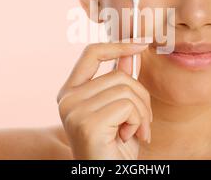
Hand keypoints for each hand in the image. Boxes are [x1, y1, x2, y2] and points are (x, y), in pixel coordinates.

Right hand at [57, 42, 152, 158]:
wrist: (106, 175)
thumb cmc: (114, 147)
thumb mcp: (120, 110)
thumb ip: (120, 82)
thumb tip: (131, 54)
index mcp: (70, 93)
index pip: (91, 53)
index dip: (117, 46)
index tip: (141, 44)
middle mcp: (67, 99)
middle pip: (119, 75)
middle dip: (141, 97)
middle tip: (143, 122)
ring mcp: (74, 110)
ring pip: (126, 89)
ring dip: (141, 113)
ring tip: (135, 132)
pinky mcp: (87, 123)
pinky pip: (128, 106)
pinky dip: (138, 122)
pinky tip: (128, 138)